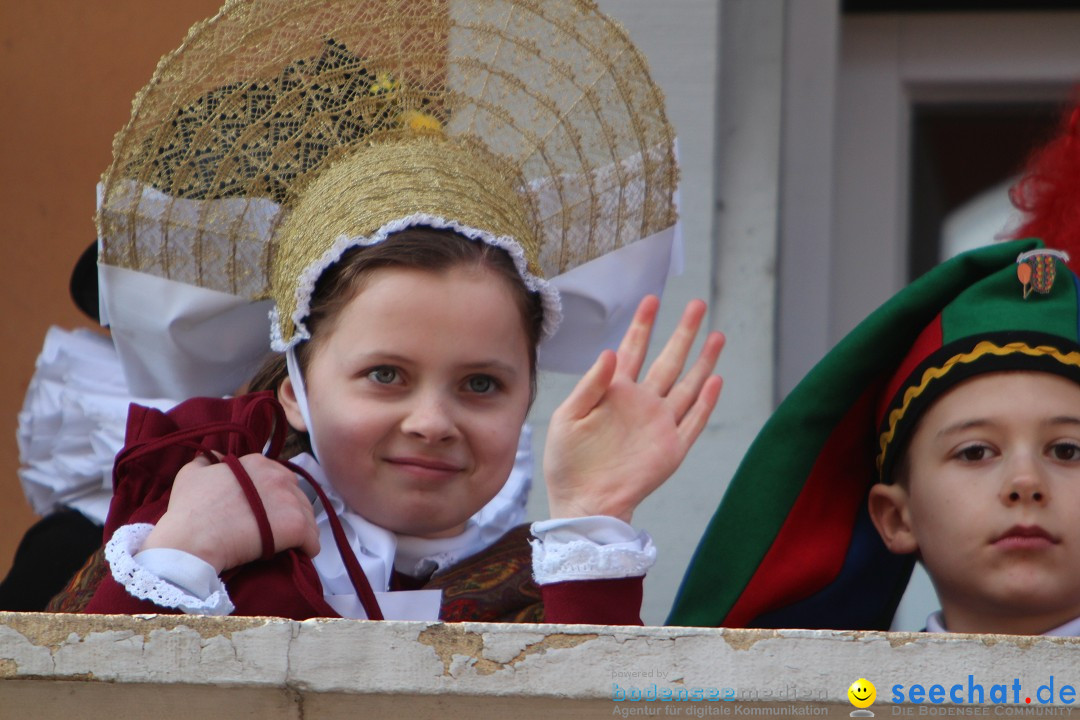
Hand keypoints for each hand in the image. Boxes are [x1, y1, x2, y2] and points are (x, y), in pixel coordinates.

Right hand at [143, 453, 320, 572]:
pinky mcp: (295, 526)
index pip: (279, 477)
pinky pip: (312, 540)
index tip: (265, 511)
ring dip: (301, 530)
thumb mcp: (192, 474)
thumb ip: (209, 461)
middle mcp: (278, 476)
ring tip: (288, 544)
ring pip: (307, 517)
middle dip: (290, 511)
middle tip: (276, 529)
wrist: (191, 542)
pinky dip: (308, 547)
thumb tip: (217, 457)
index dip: (273, 497)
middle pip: (297, 495)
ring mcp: (288, 500)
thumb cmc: (188, 511)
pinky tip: (298, 553)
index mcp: (257, 463)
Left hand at [543, 295, 723, 523]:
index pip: (633, 349)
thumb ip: (590, 385)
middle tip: (697, 304)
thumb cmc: (568, 462)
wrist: (583, 502)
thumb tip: (611, 351)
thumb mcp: (567, 417)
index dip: (643, 325)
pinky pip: (694, 421)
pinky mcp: (672, 448)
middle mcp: (642, 403)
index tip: (651, 299)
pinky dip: (706, 402)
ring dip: (703, 361)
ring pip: (688, 385)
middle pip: (669, 360)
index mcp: (615, 392)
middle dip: (683, 332)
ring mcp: (660, 424)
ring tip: (717, 335)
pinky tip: (716, 380)